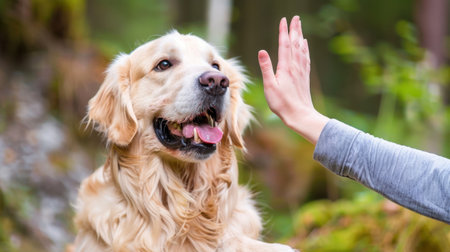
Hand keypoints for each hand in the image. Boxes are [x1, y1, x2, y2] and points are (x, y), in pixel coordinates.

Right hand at [258, 16, 328, 143]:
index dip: (283, 31)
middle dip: (294, 29)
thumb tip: (262, 51)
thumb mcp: (270, 86)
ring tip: (299, 26)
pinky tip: (305, 45)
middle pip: (295, 43)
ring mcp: (301, 71)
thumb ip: (266, 68)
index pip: (284, 45)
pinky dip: (305, 48)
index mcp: (285, 67)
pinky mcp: (304, 77)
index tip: (283, 20)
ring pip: (301, 49)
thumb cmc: (282, 103)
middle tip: (295, 17)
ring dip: (300, 36)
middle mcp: (295, 66)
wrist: (300, 115)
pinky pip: (305, 58)